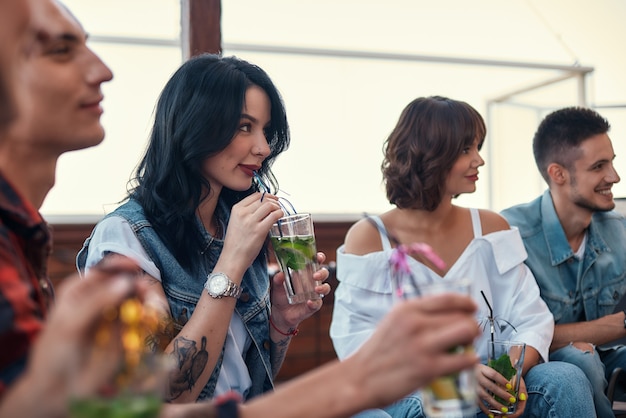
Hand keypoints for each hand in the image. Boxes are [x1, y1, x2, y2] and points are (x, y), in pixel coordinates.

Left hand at [4, 266, 146, 417]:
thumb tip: (126, 283)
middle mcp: (98, 300)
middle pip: (123, 284)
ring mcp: (113, 317)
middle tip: (147, 291)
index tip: (136, 265)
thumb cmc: (55, 354)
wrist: (58, 390)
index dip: (119, 265)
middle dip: (137, 284)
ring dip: (146, 300)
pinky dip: (148, 318)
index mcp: (80, 291)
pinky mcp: (124, 334)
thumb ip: (97, 302)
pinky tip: (151, 319)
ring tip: (153, 306)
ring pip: (135, 300)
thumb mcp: (70, 324)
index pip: (102, 271)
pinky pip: (140, 321)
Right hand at [221, 192, 283, 273]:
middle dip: (274, 201)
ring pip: (269, 205)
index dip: (267, 195)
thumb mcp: (236, 222)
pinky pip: (274, 216)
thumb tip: (264, 206)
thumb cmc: (236, 243)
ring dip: (277, 207)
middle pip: (264, 199)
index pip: (255, 195)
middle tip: (278, 205)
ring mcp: (251, 221)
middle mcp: (243, 213)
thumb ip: (247, 213)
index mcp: (237, 209)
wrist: (233, 258)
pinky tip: (280, 217)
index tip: (272, 199)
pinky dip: (280, 214)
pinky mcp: (260, 230)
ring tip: (279, 212)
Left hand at [269, 252, 330, 334]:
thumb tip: (280, 274)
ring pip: (325, 288)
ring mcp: (314, 294)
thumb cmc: (280, 295)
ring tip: (316, 289)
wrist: (279, 312)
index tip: (319, 257)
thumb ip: (278, 279)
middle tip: (315, 275)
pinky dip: (314, 303)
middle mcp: (312, 282)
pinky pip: (317, 304)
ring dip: (323, 287)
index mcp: (305, 273)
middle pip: (324, 273)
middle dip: (322, 273)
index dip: (319, 258)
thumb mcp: (277, 285)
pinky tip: (309, 302)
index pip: (315, 262)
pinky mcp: (313, 306)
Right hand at [346, 294, 479, 409]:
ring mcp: (422, 345)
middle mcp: (415, 323)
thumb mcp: (394, 321)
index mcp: (407, 309)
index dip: (466, 302)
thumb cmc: (379, 352)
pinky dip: (470, 361)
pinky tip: (465, 362)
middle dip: (472, 324)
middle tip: (470, 334)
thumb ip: (417, 315)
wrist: (360, 378)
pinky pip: (464, 360)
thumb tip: (448, 314)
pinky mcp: (428, 368)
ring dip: (473, 339)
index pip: (448, 298)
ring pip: (467, 331)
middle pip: (462, 315)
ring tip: (467, 346)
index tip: (472, 308)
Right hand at [476, 363, 526, 416]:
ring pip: (485, 396)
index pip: (494, 375)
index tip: (510, 386)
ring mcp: (473, 386)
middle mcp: (477, 377)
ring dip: (495, 404)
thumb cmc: (483, 370)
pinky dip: (485, 409)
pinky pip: (478, 402)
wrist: (468, 368)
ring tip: (505, 410)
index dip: (502, 381)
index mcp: (483, 369)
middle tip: (512, 400)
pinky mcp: (471, 393)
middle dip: (502, 394)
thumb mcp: (489, 368)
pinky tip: (492, 414)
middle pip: (491, 386)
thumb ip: (501, 374)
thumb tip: (513, 384)